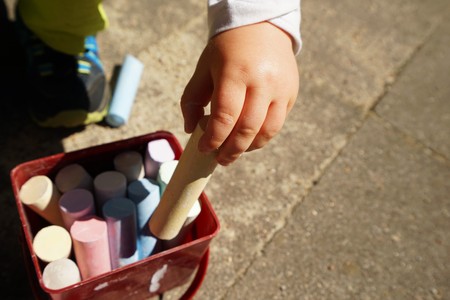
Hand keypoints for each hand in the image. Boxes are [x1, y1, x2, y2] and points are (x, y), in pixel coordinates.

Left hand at [181, 21, 298, 165]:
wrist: (261, 27)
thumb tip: (191, 129)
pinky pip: (278, 123)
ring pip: (267, 131)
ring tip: (235, 152)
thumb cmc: (227, 49)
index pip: (225, 117)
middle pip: (248, 128)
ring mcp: (281, 88)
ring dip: (249, 147)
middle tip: (220, 159)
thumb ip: (193, 99)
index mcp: (236, 72)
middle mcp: (262, 81)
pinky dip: (262, 136)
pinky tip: (249, 138)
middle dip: (232, 150)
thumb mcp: (204, 68)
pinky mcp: (291, 93)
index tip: (204, 149)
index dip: (214, 139)